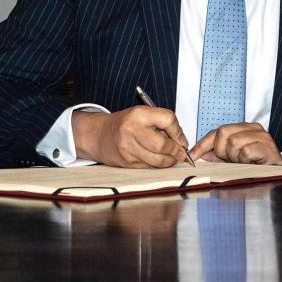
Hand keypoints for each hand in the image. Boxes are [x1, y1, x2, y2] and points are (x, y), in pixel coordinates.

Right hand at [72, 107, 189, 167]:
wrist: (98, 135)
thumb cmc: (125, 123)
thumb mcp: (143, 114)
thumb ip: (162, 123)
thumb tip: (182, 141)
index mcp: (139, 114)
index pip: (168, 119)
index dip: (179, 131)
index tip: (182, 139)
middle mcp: (131, 130)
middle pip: (162, 145)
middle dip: (176, 151)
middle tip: (181, 152)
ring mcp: (127, 148)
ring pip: (157, 160)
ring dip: (170, 161)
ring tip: (173, 158)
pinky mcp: (126, 162)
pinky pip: (149, 166)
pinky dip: (158, 165)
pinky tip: (158, 160)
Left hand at [190, 122, 281, 163]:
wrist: (279, 172)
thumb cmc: (256, 164)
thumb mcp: (233, 158)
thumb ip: (218, 154)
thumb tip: (201, 154)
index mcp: (243, 128)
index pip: (217, 131)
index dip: (202, 144)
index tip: (192, 156)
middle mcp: (253, 128)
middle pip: (223, 132)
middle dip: (220, 151)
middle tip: (230, 160)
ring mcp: (261, 136)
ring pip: (233, 142)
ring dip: (234, 157)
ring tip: (243, 162)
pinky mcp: (267, 146)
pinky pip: (245, 152)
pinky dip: (244, 161)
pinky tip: (251, 164)